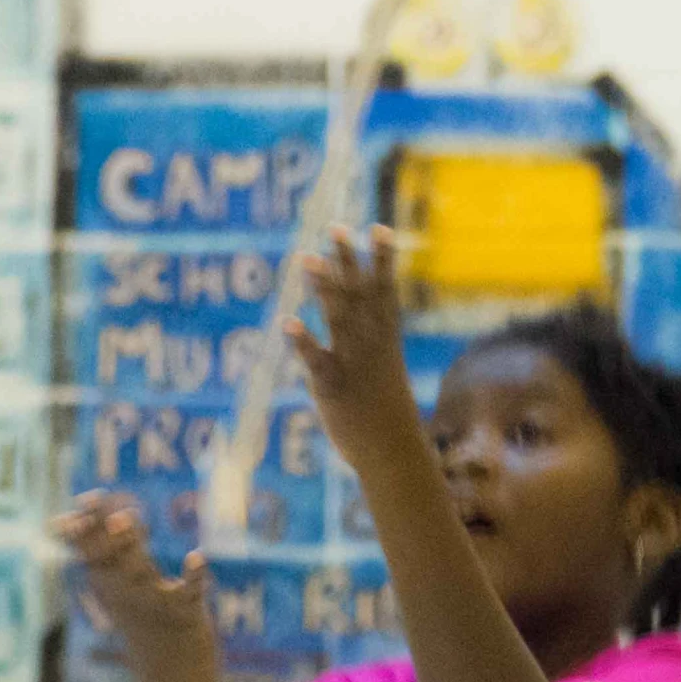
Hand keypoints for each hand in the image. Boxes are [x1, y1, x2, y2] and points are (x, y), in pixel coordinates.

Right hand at [54, 492, 215, 654]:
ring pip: (139, 572)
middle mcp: (127, 595)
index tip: (82, 501)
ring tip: (126, 518)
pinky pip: (189, 593)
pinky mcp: (186, 615)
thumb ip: (97, 554)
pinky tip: (197, 557)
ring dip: (130, 547)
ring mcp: (155, 604)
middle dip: (101, 527)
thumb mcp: (115, 591)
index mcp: (110, 587)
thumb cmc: (145, 625)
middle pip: (109, 556)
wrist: (173, 680)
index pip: (91, 552)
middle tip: (94, 498)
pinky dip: (194, 576)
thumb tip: (62, 520)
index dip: (85, 526)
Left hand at [283, 227, 424, 471]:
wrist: (392, 454)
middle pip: (358, 295)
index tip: (379, 227)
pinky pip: (317, 360)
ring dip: (323, 288)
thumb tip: (357, 327)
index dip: (382, 259)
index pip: (385, 291)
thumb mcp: (382, 373)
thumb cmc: (386, 416)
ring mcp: (352, 363)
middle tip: (337, 227)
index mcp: (386, 339)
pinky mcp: (332, 386)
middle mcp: (370, 344)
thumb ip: (367, 346)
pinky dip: (303, 342)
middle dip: (348, 261)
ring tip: (305, 258)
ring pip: (338, 319)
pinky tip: (288, 322)